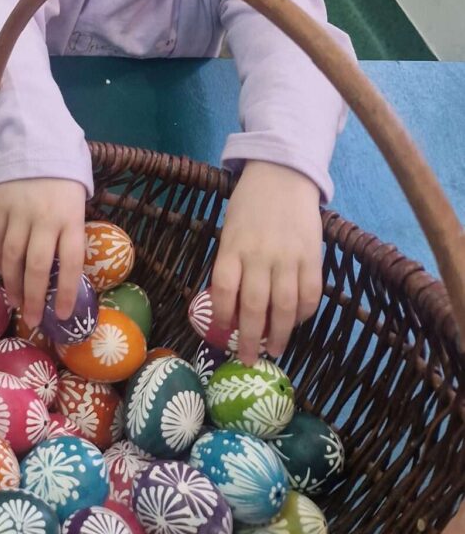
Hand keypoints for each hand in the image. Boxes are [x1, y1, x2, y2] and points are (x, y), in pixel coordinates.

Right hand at [0, 178, 85, 329]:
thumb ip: (70, 234)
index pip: (70, 262)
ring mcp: (19, 212)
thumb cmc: (64, 179)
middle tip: (33, 320)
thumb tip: (64, 272)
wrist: (36, 142)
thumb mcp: (78, 204)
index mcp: (71, 218)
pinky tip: (3, 274)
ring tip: (16, 303)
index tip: (62, 315)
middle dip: (34, 297)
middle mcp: (45, 218)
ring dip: (12, 284)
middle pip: (37, 265)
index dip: (66, 292)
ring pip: (12, 256)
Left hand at [210, 160, 322, 362]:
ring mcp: (288, 256)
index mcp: (232, 246)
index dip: (221, 318)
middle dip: (251, 339)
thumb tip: (229, 307)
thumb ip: (231, 263)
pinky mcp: (312, 256)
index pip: (223, 290)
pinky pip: (310, 293)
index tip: (221, 337)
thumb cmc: (249, 204)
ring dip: (280, 334)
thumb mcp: (230, 229)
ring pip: (284, 306)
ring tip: (274, 350)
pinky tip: (296, 322)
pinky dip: (304, 313)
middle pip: (254, 306)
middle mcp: (259, 254)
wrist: (282, 174)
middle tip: (249, 359)